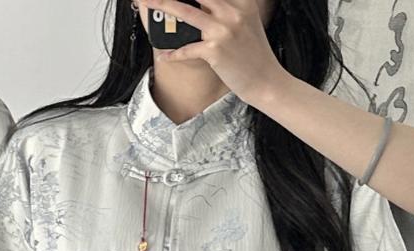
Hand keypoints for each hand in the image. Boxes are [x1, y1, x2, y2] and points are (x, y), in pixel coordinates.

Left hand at [136, 0, 286, 104]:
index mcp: (242, 2)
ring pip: (186, 12)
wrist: (265, 80)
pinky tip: (165, 55)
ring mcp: (223, 30)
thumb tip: (202, 7)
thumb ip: (227, 12)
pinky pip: (186, 49)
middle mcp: (233, 12)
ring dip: (163, 5)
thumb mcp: (247, 24)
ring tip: (147, 2)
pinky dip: (173, 54)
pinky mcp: (215, 50)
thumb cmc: (253, 55)